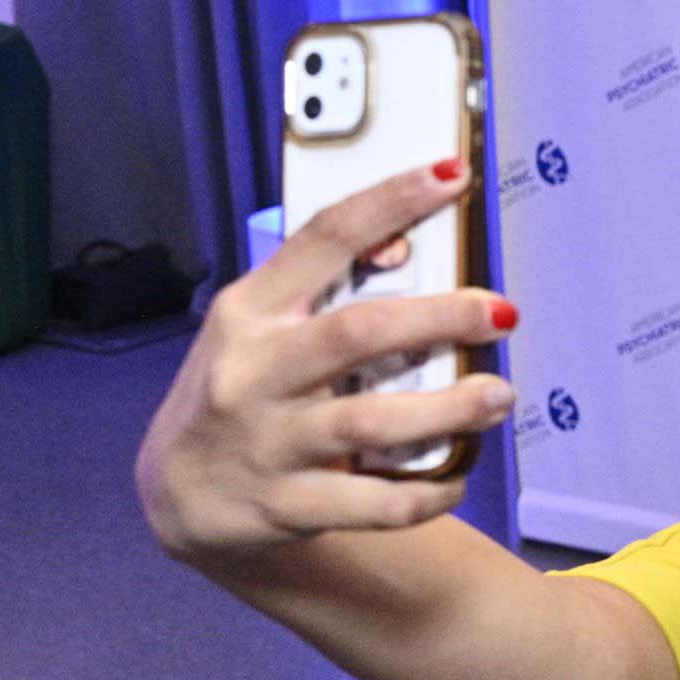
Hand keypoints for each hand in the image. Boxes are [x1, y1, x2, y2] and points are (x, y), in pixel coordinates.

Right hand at [134, 161, 514, 564]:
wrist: (177, 493)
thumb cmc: (239, 391)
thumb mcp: (258, 329)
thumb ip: (320, 292)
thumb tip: (407, 245)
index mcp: (251, 310)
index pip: (324, 237)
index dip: (391, 201)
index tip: (451, 175)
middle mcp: (254, 371)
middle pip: (359, 331)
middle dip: (441, 317)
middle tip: (502, 312)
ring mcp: (268, 441)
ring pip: (371, 420)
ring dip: (449, 408)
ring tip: (498, 395)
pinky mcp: (285, 505)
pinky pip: (374, 502)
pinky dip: (426, 491)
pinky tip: (457, 475)